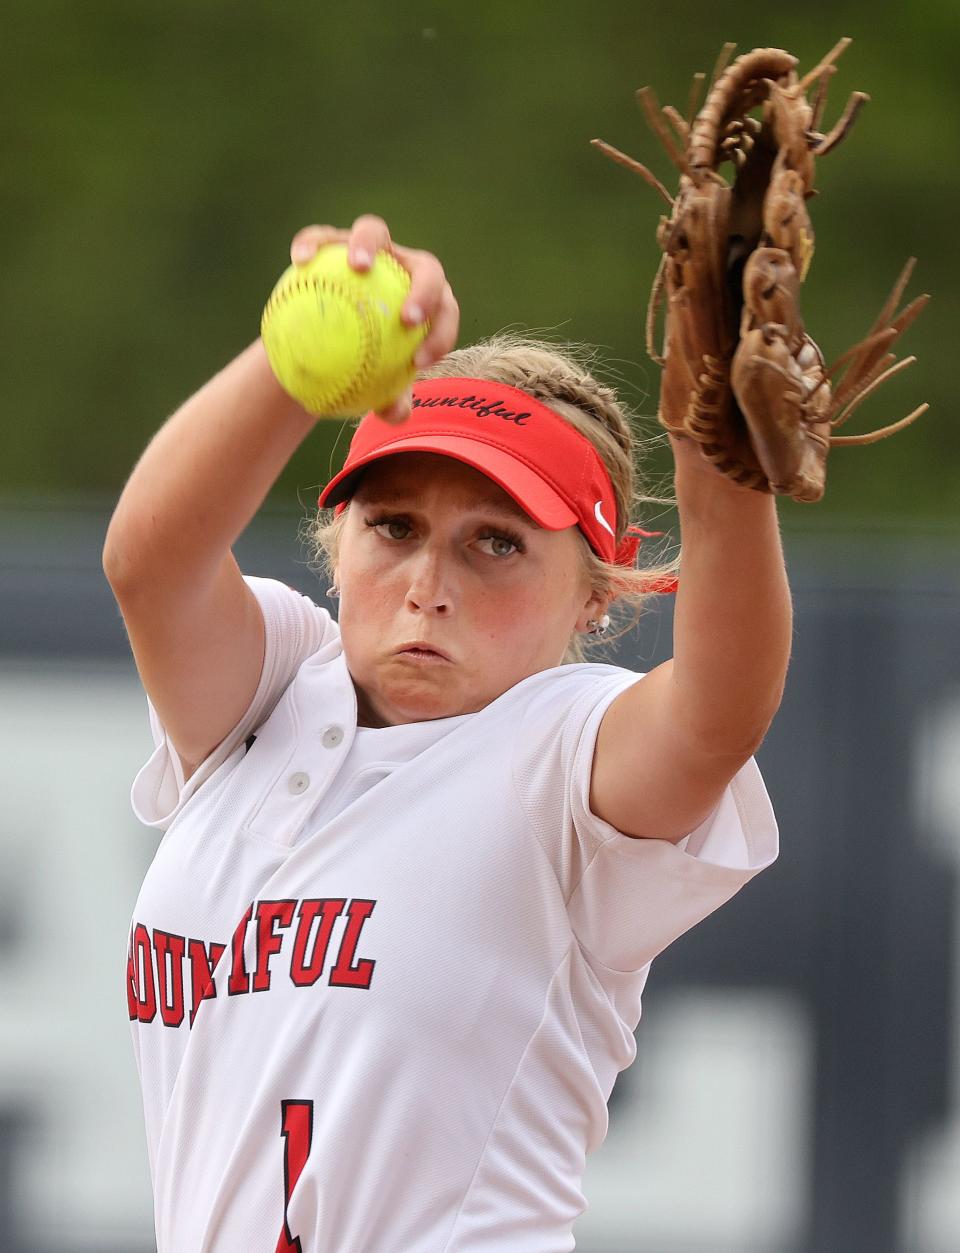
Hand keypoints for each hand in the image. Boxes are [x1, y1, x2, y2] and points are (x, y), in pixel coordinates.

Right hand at [287, 215, 458, 422]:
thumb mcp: (373, 388)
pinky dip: (312, 243)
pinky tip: (300, 260)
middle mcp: (405, 268)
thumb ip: (390, 398)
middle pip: (427, 268)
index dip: (442, 334)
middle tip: (407, 319)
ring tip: (357, 266)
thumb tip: (397, 414)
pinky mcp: (332, 239)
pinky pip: (321, 237)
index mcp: (426, 302)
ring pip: (375, 232)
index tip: (419, 362)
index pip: (445, 312)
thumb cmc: (357, 366)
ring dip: (369, 244)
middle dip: (424, 290)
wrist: (320, 339)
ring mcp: (370, 249)